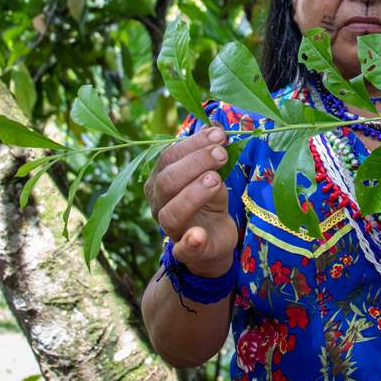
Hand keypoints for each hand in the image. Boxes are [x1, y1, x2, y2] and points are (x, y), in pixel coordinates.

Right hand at [144, 124, 237, 276]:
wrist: (215, 237)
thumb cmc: (209, 199)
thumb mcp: (211, 173)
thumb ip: (210, 155)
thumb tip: (217, 129)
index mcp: (161, 180)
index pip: (169, 157)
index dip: (193, 144)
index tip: (218, 134)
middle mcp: (159, 203)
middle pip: (167, 181)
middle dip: (195, 163)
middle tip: (221, 154)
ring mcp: (171, 229)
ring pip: (172, 212)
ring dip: (194, 194)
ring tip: (216, 179)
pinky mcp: (188, 251)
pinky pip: (183, 249)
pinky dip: (190, 242)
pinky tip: (198, 235)